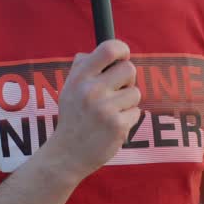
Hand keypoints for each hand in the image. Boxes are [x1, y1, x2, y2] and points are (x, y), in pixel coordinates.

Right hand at [44, 40, 141, 181]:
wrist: (67, 155)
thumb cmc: (73, 118)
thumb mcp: (69, 88)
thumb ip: (83, 67)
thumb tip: (109, 50)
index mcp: (80, 77)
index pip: (108, 49)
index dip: (121, 49)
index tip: (124, 56)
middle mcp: (92, 90)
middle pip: (129, 69)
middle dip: (128, 80)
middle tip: (116, 91)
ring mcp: (105, 109)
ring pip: (135, 93)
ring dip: (128, 102)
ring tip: (110, 113)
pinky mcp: (118, 126)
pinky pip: (136, 112)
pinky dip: (127, 119)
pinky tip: (112, 127)